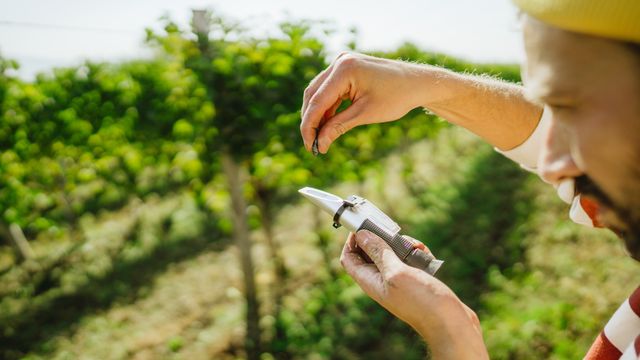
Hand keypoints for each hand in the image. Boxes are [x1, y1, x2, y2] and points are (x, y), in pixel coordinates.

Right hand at [300, 52, 430, 152]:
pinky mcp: (346, 69)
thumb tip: (320, 144)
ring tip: (321, 138)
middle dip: (311, 121)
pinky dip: (328, 108)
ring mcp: (342, 63)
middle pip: (313, 95)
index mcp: (344, 69)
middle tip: (313, 145)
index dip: (310, 126)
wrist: (417, 83)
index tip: (310, 146)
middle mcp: (340, 62)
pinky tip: (329, 125)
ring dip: (318, 115)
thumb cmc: (397, 96)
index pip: (317, 101)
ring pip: (319, 93)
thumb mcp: (365, 114)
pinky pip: (330, 90)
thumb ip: (338, 127)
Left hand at [340, 230, 488, 359]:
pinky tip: (425, 255)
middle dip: (382, 239)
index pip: (349, 258)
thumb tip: (361, 235)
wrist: (451, 323)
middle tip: (394, 234)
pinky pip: (411, 260)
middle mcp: (382, 281)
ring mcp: (400, 281)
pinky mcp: (416, 280)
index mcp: (371, 281)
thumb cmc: (422, 302)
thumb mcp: (396, 272)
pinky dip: (417, 253)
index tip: (363, 226)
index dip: (352, 241)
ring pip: (394, 253)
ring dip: (404, 245)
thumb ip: (378, 252)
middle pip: (371, 253)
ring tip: (416, 247)